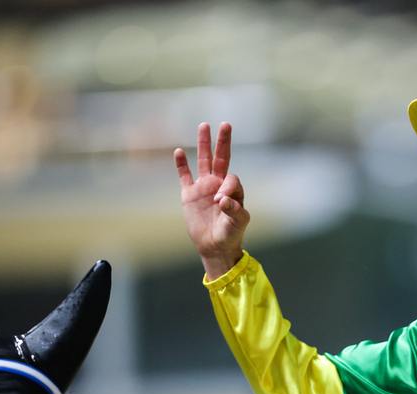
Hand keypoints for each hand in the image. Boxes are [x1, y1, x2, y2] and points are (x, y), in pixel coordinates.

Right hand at [174, 122, 248, 278]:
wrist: (215, 246)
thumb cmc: (230, 234)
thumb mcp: (237, 223)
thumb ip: (233, 210)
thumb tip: (222, 199)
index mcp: (233, 190)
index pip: (231, 178)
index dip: (227, 187)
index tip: (221, 203)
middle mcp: (219, 184)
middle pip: (221, 158)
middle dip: (223, 142)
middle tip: (226, 124)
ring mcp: (203, 187)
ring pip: (203, 161)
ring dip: (204, 144)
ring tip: (204, 125)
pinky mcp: (189, 195)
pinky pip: (184, 176)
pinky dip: (181, 165)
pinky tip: (179, 151)